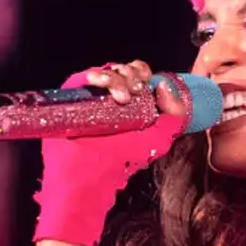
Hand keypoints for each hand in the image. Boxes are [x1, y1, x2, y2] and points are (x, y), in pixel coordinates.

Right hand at [33, 60, 189, 245]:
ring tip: (122, 96)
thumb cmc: (122, 159)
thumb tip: (164, 85)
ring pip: (105, 70)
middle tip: (136, 91)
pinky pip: (83, 77)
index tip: (147, 84)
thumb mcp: (158, 139)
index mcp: (129, 101)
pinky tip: (101, 85)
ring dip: (117, 77)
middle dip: (133, 75)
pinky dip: (96, 76)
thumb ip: (173, 116)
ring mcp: (89, 96)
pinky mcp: (72, 98)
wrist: (91, 176)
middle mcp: (108, 95)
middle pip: (122, 69)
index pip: (137, 74)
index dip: (143, 72)